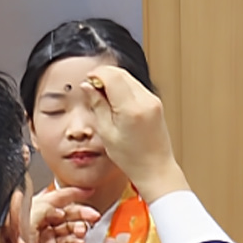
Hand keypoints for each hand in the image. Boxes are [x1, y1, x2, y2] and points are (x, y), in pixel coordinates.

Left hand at [14, 186, 100, 242]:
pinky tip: (79, 242)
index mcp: (31, 210)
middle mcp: (39, 222)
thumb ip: (44, 209)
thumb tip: (60, 209)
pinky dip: (76, 242)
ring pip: (69, 228)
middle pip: (65, 213)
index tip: (87, 192)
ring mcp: (45, 238)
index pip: (54, 197)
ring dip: (79, 228)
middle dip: (80, 213)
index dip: (71, 193)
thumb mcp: (26, 219)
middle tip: (93, 215)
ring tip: (81, 232)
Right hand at [79, 67, 185, 202]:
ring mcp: (153, 100)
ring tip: (103, 99)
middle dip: (104, 76)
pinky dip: (123, 88)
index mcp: (131, 109)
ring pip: (129, 78)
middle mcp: (146, 101)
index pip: (112, 76)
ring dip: (113, 81)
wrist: (155, 168)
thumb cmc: (131, 158)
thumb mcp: (107, 132)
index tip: (87, 82)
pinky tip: (115, 102)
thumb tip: (87, 86)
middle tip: (92, 89)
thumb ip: (97, 105)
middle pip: (121, 73)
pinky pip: (136, 87)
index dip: (96, 74)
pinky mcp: (156, 103)